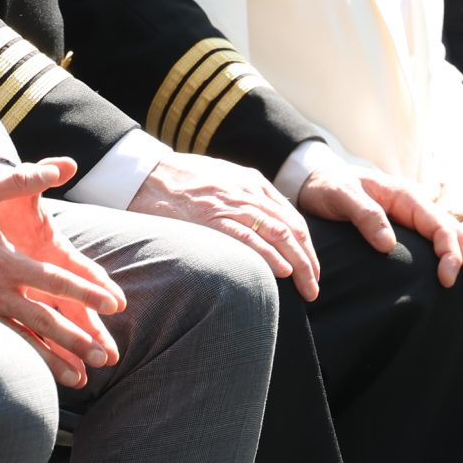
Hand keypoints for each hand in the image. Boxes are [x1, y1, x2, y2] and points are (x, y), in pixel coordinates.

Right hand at [0, 159, 127, 387]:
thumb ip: (27, 178)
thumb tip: (66, 166)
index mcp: (5, 261)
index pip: (55, 282)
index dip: (87, 292)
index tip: (114, 303)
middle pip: (45, 322)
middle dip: (78, 340)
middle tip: (106, 356)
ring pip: (24, 341)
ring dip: (54, 361)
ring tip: (80, 379)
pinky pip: (2, 342)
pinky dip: (24, 359)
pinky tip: (38, 373)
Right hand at [131, 151, 320, 300]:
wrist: (147, 175)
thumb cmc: (181, 182)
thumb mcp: (222, 180)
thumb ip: (243, 197)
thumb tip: (261, 225)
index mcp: (252, 182)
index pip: (292, 218)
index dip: (306, 246)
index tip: (311, 268)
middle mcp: (248, 192)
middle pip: (291, 229)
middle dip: (308, 260)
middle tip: (314, 286)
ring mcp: (231, 204)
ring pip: (278, 235)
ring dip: (297, 264)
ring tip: (307, 287)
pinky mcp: (213, 218)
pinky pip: (249, 238)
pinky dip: (269, 255)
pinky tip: (282, 271)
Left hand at [297, 164, 462, 298]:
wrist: (315, 182)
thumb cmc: (327, 187)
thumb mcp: (340, 196)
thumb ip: (364, 215)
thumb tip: (388, 244)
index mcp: (406, 197)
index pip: (440, 226)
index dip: (450, 253)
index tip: (447, 280)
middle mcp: (418, 209)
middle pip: (457, 236)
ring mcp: (416, 223)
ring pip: (456, 243)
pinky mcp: (410, 236)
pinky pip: (441, 249)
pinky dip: (461, 264)